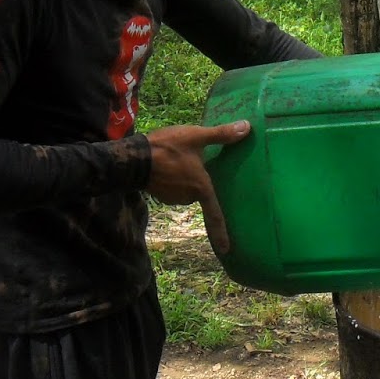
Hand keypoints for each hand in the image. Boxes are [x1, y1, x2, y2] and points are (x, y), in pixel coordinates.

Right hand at [145, 120, 249, 253]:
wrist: (132, 158)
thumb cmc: (167, 147)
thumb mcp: (196, 136)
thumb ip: (222, 134)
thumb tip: (247, 127)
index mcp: (201, 188)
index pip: (215, 215)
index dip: (221, 234)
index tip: (226, 251)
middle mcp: (188, 197)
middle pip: (201, 191)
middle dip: (199, 179)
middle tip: (193, 161)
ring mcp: (173, 198)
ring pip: (187, 188)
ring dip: (186, 178)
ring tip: (179, 159)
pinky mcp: (161, 194)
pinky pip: (175, 187)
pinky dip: (175, 178)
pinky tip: (169, 164)